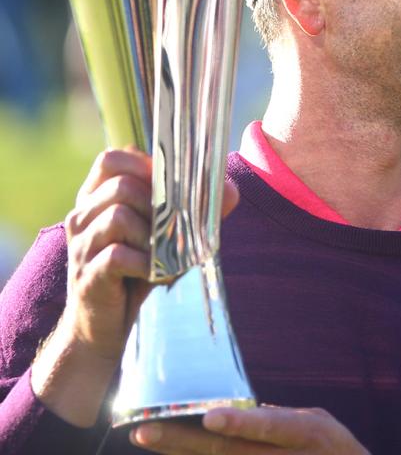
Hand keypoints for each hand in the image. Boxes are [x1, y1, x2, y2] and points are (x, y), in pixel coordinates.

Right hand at [61, 148, 239, 359]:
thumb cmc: (139, 273)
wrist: (104, 327)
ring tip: (162, 255)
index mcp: (96, 200)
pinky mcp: (88, 275)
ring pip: (119, 216)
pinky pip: (119, 254)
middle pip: (122, 186)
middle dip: (157, 205)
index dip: (143, 166)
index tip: (166, 189)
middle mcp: (83, 217)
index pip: (111, 160)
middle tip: (170, 231)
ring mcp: (82, 246)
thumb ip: (196, 210)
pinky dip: (146, 264)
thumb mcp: (168, 237)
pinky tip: (154, 274)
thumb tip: (230, 189)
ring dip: (153, 236)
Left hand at [131, 406, 369, 453]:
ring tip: (149, 438)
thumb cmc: (331, 449)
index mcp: (306, 433)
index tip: (210, 416)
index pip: (271, 428)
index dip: (241, 423)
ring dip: (180, 454)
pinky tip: (173, 451)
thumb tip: (235, 408)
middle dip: (185, 440)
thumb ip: (278, 418)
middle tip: (147, 429)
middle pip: (227, 453)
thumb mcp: (317, 423)